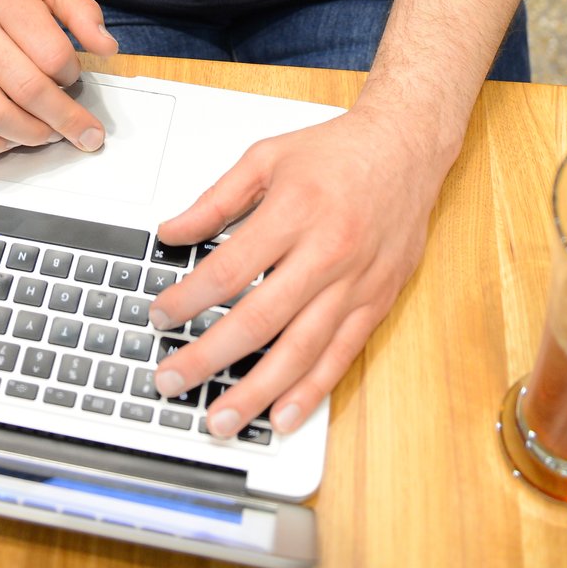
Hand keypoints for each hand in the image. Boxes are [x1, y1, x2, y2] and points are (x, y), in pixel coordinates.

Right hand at [0, 0, 117, 154]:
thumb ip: (82, 10)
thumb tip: (107, 47)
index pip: (50, 53)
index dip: (72, 74)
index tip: (74, 78)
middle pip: (25, 89)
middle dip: (63, 119)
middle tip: (84, 132)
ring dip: (29, 135)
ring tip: (47, 133)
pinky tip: (8, 137)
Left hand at [146, 103, 446, 439]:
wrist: (406, 148)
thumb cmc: (336, 152)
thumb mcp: (266, 157)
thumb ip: (216, 199)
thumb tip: (171, 232)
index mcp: (294, 211)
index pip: (229, 269)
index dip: (189, 298)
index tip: (160, 315)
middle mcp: (327, 252)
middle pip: (259, 319)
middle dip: (208, 357)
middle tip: (169, 380)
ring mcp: (355, 283)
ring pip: (300, 351)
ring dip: (256, 391)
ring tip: (219, 419)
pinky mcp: (377, 302)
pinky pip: (340, 356)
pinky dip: (310, 391)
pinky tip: (281, 415)